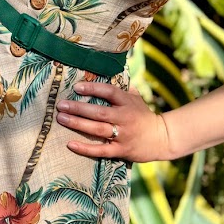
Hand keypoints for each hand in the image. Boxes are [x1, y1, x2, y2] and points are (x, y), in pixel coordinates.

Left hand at [56, 81, 170, 162]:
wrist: (162, 139)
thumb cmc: (144, 116)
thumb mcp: (136, 98)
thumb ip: (121, 88)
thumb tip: (105, 73)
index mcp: (128, 102)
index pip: (110, 92)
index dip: (93, 88)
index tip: (77, 87)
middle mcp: (125, 118)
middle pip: (99, 112)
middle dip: (78, 108)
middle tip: (61, 105)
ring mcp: (123, 135)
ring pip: (97, 129)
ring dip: (77, 124)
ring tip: (61, 119)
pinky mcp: (121, 150)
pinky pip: (100, 150)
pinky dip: (85, 148)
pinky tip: (70, 144)